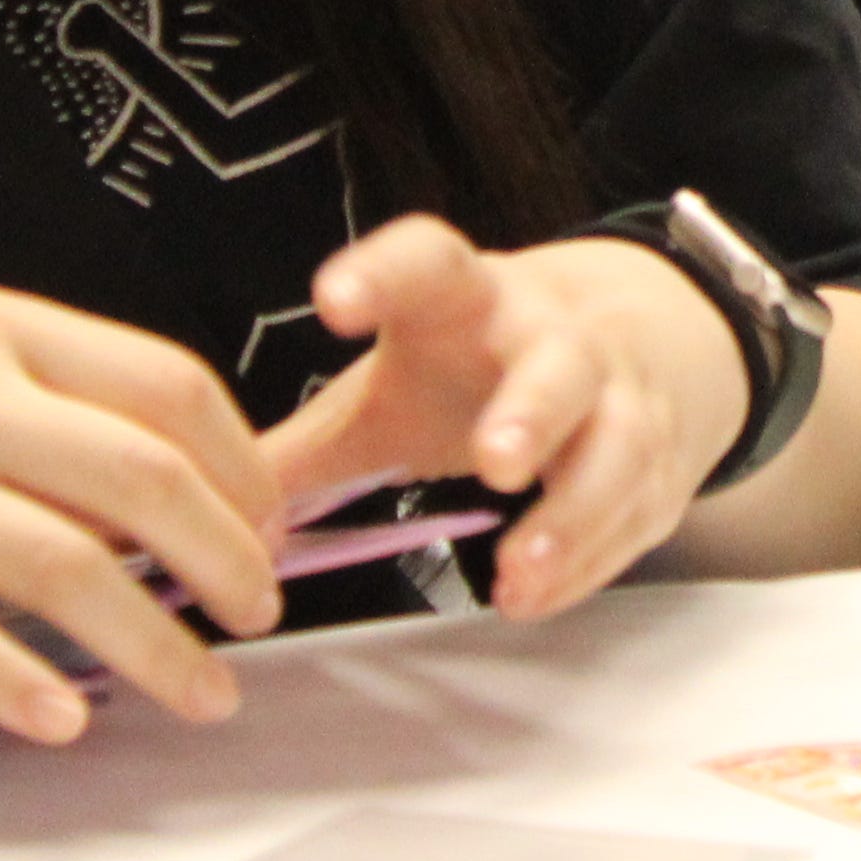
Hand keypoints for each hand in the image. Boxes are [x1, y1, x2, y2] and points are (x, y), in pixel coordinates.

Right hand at [0, 290, 286, 745]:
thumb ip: (46, 400)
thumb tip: (171, 478)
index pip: (165, 385)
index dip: (240, 462)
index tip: (272, 520)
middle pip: (140, 475)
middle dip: (227, 554)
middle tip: (263, 609)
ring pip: (65, 566)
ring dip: (154, 642)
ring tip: (205, 689)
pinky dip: (22, 684)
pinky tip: (71, 718)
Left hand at [261, 216, 751, 622]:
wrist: (648, 336)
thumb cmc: (482, 369)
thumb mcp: (391, 391)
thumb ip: (306, 451)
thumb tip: (203, 512)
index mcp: (471, 301)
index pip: (429, 263)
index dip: (382, 276)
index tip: (333, 303)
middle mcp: (555, 339)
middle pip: (557, 365)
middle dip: (532, 412)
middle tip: (494, 463)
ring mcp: (620, 399)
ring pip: (617, 445)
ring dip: (572, 513)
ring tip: (514, 574)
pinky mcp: (657, 465)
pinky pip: (633, 513)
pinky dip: (588, 561)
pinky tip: (535, 598)